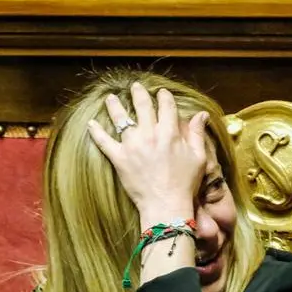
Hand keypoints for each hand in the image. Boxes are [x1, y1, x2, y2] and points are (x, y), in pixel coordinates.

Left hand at [87, 83, 208, 218]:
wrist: (166, 204)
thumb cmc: (185, 183)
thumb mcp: (198, 157)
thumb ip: (197, 133)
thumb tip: (201, 114)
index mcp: (170, 133)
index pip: (166, 106)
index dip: (163, 97)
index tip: (161, 92)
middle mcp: (150, 135)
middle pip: (142, 107)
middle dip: (138, 94)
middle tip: (134, 86)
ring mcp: (133, 146)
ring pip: (121, 119)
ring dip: (115, 106)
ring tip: (110, 98)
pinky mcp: (119, 159)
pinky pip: (104, 142)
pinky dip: (96, 132)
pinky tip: (90, 123)